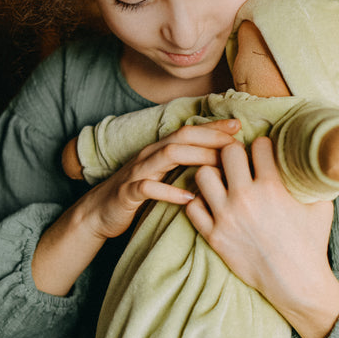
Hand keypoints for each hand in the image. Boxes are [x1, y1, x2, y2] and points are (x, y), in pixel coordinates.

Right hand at [82, 119, 241, 239]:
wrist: (99, 211)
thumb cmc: (138, 193)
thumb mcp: (162, 175)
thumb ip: (184, 165)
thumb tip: (220, 161)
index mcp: (159, 150)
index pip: (189, 131)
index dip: (213, 127)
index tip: (238, 126)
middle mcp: (149, 155)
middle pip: (182, 137)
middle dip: (210, 137)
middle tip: (235, 143)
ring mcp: (137, 172)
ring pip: (168, 155)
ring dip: (197, 157)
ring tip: (220, 166)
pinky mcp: (127, 193)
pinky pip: (148, 188)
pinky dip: (169, 192)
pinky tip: (189, 199)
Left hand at [187, 136, 338, 337]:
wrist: (296, 283)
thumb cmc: (311, 244)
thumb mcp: (321, 206)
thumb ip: (313, 181)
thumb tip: (318, 160)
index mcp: (271, 187)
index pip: (258, 145)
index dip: (262, 146)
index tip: (263, 152)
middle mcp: (245, 198)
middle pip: (227, 152)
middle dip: (235, 153)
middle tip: (240, 163)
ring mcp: (226, 217)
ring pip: (203, 175)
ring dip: (213, 175)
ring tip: (223, 182)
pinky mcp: (214, 236)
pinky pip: (193, 207)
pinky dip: (200, 203)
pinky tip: (213, 205)